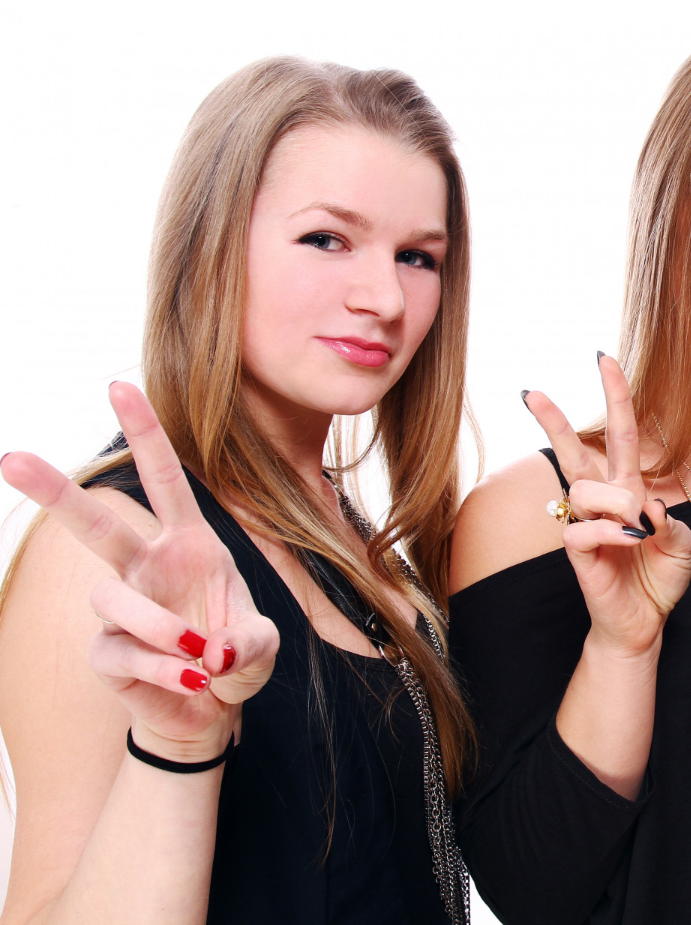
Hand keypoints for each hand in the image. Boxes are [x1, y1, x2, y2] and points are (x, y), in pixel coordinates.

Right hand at [1, 383, 278, 760]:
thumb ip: (248, 642)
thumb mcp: (261, 645)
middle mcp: (148, 569)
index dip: (145, 435)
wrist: (212, 711)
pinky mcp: (107, 653)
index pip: (165, 481)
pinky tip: (191, 684)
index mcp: (189, 546)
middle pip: (96, 525)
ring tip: (200, 658)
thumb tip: (209, 652)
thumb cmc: (233, 659)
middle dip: (56, 493)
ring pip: (113, 599)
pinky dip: (164, 672)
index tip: (118, 386)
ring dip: (160, 629)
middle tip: (10, 459)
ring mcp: (122, 610)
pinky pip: (124, 654)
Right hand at [521, 354, 690, 659]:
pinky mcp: (577, 554)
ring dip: (617, 504)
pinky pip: (583, 529)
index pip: (619, 435)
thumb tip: (648, 504)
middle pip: (574, 451)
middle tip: (531, 391)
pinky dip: (611, 533)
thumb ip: (672, 523)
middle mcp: (603, 502)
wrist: (645, 623)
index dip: (616, 397)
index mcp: (629, 489)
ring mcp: (587, 525)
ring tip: (637, 531)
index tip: (604, 358)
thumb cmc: (659, 580)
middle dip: (554, 420)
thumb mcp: (681, 547)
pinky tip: (628, 542)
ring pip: (586, 490)